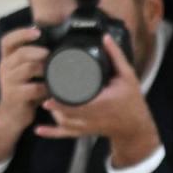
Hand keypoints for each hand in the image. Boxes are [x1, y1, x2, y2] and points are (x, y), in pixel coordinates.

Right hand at [0, 26, 49, 161]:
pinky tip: (53, 88)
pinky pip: (34, 88)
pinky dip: (46, 87)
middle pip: (21, 53)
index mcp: (6, 60)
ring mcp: (9, 83)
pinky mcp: (16, 96)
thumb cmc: (22, 92)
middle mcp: (4, 68)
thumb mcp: (22, 73)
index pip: (8, 41)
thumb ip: (31, 60)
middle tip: (52, 55)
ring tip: (55, 70)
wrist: (10, 116)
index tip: (37, 31)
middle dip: (39, 51)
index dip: (22, 34)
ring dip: (45, 68)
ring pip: (28, 68)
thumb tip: (54, 45)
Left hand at [35, 33, 161, 167]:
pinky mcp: (84, 132)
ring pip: (63, 123)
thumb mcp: (127, 76)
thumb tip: (105, 38)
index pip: (77, 102)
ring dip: (51, 113)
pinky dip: (52, 133)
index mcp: (101, 103)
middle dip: (52, 103)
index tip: (49, 90)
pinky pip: (65, 134)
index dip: (61, 99)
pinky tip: (39, 130)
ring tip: (43, 101)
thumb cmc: (132, 101)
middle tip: (41, 90)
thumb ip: (116, 57)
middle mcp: (92, 117)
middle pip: (66, 113)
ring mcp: (86, 127)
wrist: (134, 127)